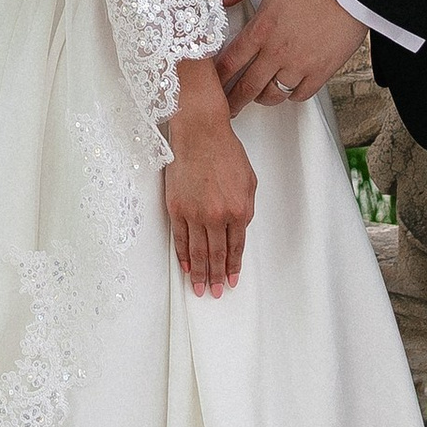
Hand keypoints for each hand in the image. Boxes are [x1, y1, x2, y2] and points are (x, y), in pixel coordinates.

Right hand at [165, 66, 256, 295]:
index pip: (235, 247)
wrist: (201, 134)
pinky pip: (180, 238)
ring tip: (199, 288)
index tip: (231, 281)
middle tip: (214, 293)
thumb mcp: (249, 182)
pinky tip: (185, 267)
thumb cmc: (226, 153)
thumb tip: (239, 230)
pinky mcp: (176, 207)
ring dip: (199, 273)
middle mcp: (216, 216)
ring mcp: (194, 213)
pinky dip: (183, 255)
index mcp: (238, 210)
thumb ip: (246, 209)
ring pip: (197, 252)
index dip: (233, 267)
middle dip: (216, 277)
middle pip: (216, 255)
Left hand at [218, 0, 365, 112]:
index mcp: (261, 29)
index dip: (217, 77)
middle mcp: (277, 52)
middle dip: (233, 100)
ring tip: (257, 97)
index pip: (230, 62)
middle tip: (227, 107)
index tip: (212, 83)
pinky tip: (287, 90)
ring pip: (273, 95)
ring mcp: (300, 64)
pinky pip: (301, 94)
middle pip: (247, 86)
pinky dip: (291, 95)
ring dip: (262, 98)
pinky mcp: (322, 70)